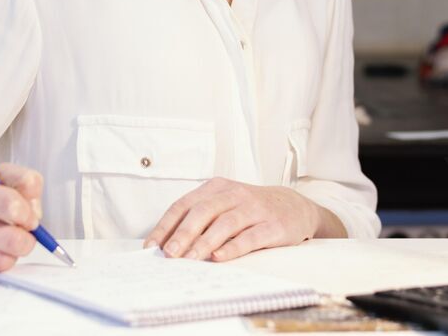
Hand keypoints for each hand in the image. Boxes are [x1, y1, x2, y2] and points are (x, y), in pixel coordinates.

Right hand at [0, 163, 42, 278]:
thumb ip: (25, 183)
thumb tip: (35, 214)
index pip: (12, 204)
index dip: (29, 214)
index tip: (29, 217)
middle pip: (13, 239)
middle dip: (26, 239)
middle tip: (22, 233)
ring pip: (3, 260)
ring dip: (12, 253)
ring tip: (3, 242)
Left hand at [143, 178, 320, 261]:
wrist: (295, 206)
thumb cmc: (251, 209)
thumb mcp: (225, 205)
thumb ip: (200, 220)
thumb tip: (167, 245)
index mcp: (217, 188)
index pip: (185, 204)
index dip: (167, 225)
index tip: (151, 246)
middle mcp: (235, 194)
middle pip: (204, 211)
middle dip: (183, 234)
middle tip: (169, 254)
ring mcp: (255, 209)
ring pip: (225, 224)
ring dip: (205, 243)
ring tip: (189, 260)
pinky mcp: (273, 226)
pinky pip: (250, 237)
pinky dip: (233, 248)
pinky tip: (219, 258)